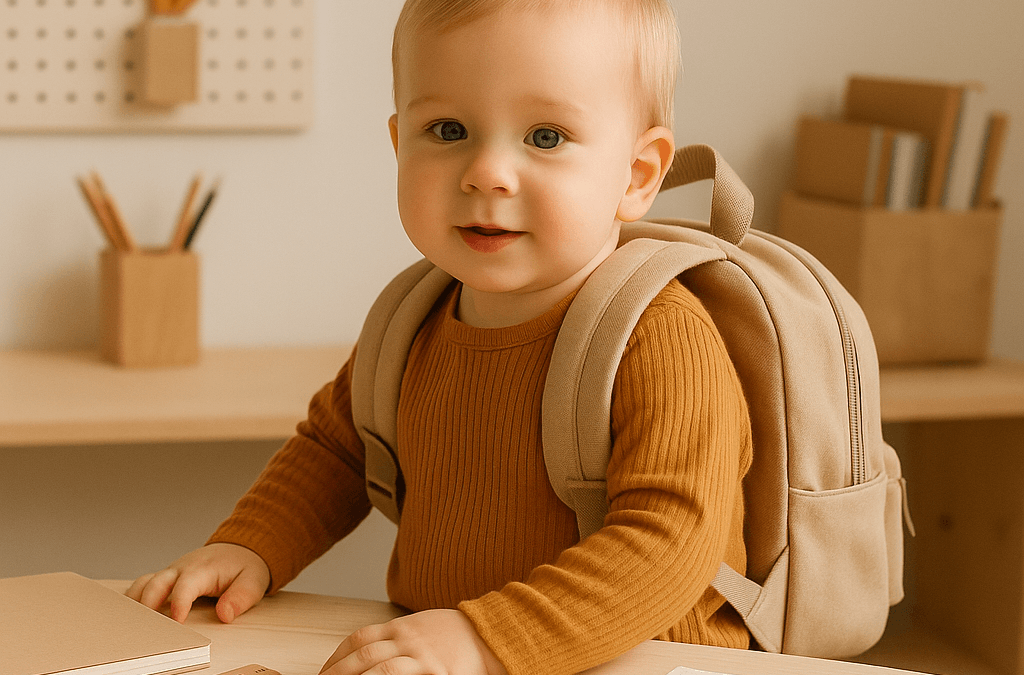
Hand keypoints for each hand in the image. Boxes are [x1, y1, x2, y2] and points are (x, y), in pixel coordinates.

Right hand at [125, 543, 270, 623]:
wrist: (238, 548)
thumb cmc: (244, 566)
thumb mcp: (253, 581)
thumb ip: (241, 597)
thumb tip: (224, 615)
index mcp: (202, 569)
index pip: (185, 585)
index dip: (179, 603)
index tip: (177, 621)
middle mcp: (181, 569)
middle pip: (155, 584)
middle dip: (147, 605)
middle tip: (146, 628)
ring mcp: (171, 573)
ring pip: (143, 584)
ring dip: (134, 603)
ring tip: (129, 624)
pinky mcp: (166, 578)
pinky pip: (143, 586)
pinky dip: (134, 599)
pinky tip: (129, 616)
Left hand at [319, 609, 507, 674]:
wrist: (490, 635)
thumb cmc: (453, 637)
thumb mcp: (421, 628)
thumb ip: (395, 638)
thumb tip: (364, 654)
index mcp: (401, 627)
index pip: (358, 639)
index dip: (337, 657)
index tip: (323, 672)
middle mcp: (408, 640)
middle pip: (363, 656)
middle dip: (338, 674)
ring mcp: (422, 658)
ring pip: (379, 671)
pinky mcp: (436, 674)